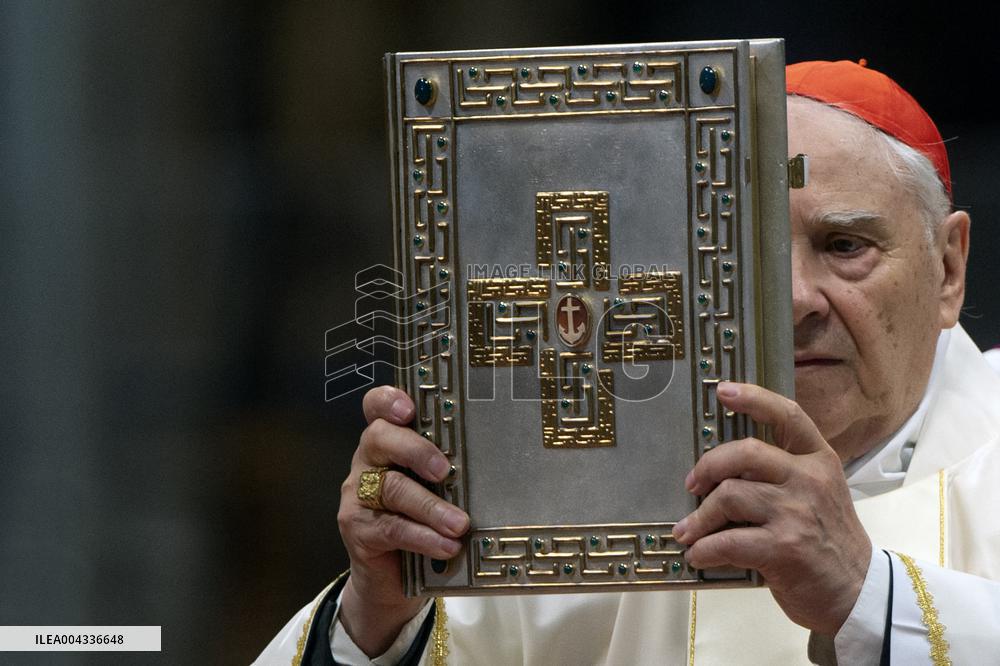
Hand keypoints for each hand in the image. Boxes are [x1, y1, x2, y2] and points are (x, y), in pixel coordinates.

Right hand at [337, 386, 469, 655]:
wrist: (390, 579)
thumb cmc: (421, 521)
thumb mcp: (436, 490)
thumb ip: (449, 472)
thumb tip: (497, 466)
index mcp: (388, 442)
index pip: (377, 407)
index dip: (388, 401)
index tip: (409, 408)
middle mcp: (368, 461)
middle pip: (380, 438)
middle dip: (416, 449)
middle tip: (445, 470)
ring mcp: (358, 495)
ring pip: (390, 488)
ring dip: (430, 506)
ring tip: (460, 524)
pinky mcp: (357, 529)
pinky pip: (391, 528)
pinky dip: (423, 536)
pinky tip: (447, 545)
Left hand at [672, 382, 870, 634]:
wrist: (859, 593)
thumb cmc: (828, 541)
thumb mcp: (819, 494)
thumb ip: (783, 474)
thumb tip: (724, 468)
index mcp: (819, 460)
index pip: (788, 415)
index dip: (753, 398)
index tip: (723, 391)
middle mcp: (810, 479)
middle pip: (744, 452)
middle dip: (708, 467)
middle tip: (692, 485)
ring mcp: (797, 512)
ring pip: (729, 496)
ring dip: (699, 518)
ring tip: (688, 532)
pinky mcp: (784, 547)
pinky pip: (728, 541)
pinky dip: (704, 549)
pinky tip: (698, 555)